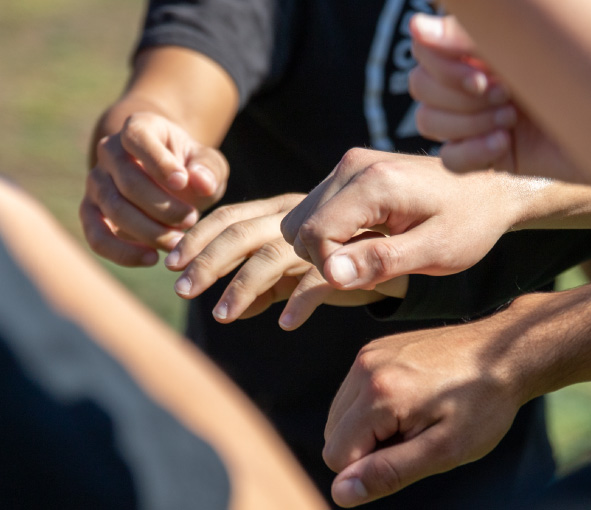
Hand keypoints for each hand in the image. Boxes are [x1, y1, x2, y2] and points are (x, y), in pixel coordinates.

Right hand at [81, 111, 229, 265]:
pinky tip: (151, 259)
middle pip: (128, 181)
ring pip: (114, 209)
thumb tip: (202, 182)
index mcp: (137, 127)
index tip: (182, 182)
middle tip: (191, 220)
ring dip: (148, 230)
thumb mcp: (206, 162)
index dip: (158, 161)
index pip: (137, 138)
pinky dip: (122, 252)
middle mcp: (109, 151)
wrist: (165, 178)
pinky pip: (96, 236)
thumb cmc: (189, 167)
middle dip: (162, 206)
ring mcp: (96, 181)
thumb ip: (208, 168)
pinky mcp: (90, 211)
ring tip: (178, 242)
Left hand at [168, 194, 405, 329]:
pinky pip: (319, 280)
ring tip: (222, 317)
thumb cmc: (354, 256)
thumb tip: (233, 309)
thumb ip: (270, 283)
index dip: (197, 237)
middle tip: (182, 290)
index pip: (229, 216)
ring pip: (273, 257)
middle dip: (206, 262)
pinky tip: (284, 325)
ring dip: (242, 287)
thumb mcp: (303, 269)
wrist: (422, 236)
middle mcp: (299, 216)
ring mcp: (325, 236)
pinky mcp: (353, 258)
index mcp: (282, 209)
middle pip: (241, 233)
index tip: (169, 263)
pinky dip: (299, 302)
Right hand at [280, 148, 522, 290]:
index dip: (331, 269)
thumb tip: (331, 275)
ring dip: (328, 248)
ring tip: (374, 256)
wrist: (491, 188)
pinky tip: (370, 241)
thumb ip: (382, 262)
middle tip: (375, 271)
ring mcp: (349, 164)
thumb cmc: (470, 223)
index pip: (315, 234)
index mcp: (375, 182)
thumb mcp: (436, 252)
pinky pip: (316, 210)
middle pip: (301, 227)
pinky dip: (333, 235)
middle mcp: (353, 165)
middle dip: (328, 260)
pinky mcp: (351, 169)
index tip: (370, 279)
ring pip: (302, 220)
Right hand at [322, 321, 530, 506]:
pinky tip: (414, 401)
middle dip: (369, 448)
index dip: (371, 468)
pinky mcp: (377, 349)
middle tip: (418, 436)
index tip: (412, 452)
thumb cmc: (483, 405)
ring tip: (418, 418)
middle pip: (334, 436)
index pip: (336, 456)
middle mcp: (365, 368)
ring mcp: (369, 354)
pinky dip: (375, 407)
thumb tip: (341, 493)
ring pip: (342, 415)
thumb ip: (388, 473)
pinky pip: (355, 393)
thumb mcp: (443, 450)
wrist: (506, 353)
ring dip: (371, 429)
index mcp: (378, 394)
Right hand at [409, 14, 583, 182]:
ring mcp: (479, 117)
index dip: (443, 66)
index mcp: (481, 44)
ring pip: (428, 122)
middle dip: (460, 97)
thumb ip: (468, 36)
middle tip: (506, 97)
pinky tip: (504, 144)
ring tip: (510, 121)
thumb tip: (416, 25)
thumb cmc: (584, 74)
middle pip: (420, 86)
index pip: (423, 48)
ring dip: (467, 123)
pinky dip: (471, 153)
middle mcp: (475, 78)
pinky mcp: (490, 154)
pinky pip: (449, 159)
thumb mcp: (522, 50)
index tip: (486, 74)